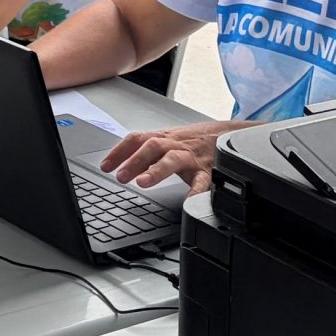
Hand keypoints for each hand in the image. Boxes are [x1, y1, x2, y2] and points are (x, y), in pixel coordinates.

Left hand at [100, 120, 247, 193]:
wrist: (230, 134)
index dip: (119, 151)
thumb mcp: (169, 141)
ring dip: (156, 170)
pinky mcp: (209, 170)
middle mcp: (175, 145)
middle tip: (120, 176)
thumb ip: (147, 151)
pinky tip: (189, 201)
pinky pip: (203, 181)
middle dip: (134, 161)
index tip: (105, 166)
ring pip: (173, 159)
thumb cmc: (196, 141)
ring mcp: (192, 157)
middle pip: (152, 146)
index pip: (137, 139)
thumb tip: (120, 164)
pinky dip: (196, 191)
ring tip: (143, 182)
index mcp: (164, 138)